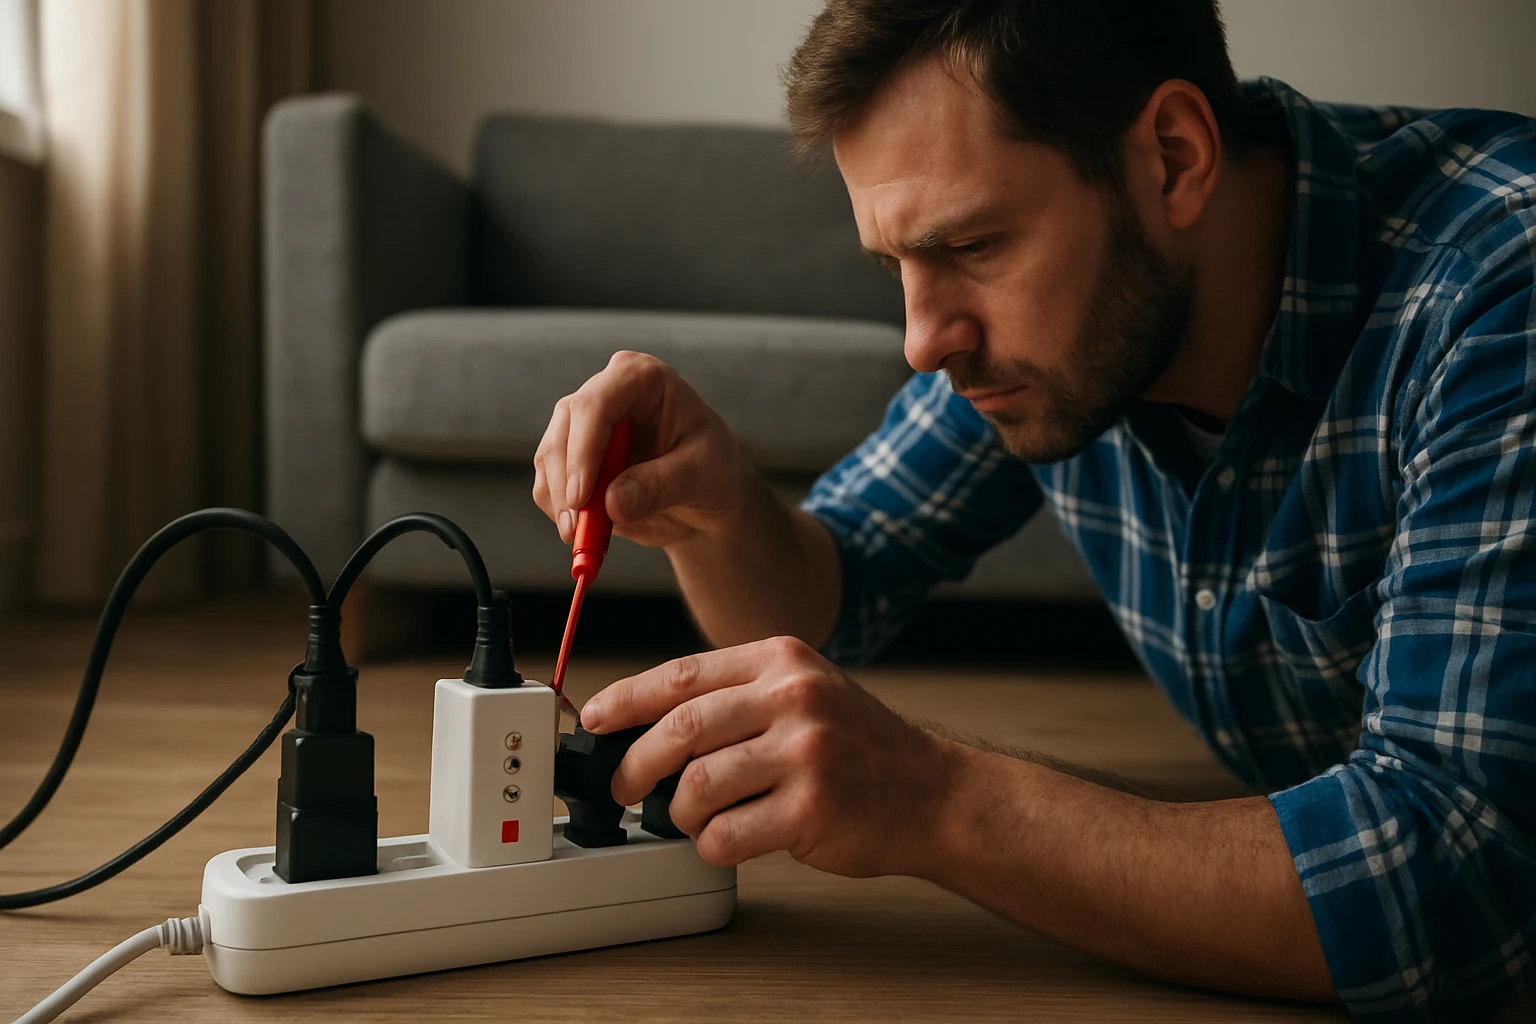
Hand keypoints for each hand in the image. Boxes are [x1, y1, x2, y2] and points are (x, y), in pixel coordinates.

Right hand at [532, 350, 761, 548]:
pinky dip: (559, 512)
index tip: (582, 497)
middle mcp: (604, 393)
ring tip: (586, 539)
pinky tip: (585, 533)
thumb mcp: (701, 476)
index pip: (597, 403)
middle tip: (577, 529)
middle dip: (566, 482)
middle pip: (565, 429)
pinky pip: (549, 484)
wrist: (703, 494)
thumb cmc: (711, 470)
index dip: (583, 449)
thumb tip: (612, 503)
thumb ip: (660, 486)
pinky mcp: (570, 458)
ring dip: (559, 502)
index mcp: (640, 379)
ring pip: (550, 458)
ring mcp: (582, 425)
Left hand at [580, 636, 952, 877]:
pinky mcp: (811, 808)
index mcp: (782, 661)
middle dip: (636, 764)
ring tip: (692, 817)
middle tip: (623, 787)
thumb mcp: (804, 692)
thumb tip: (645, 724)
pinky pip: (726, 834)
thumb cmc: (858, 747)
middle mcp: (794, 698)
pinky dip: (711, 844)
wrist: (932, 792)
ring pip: (697, 785)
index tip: (594, 719)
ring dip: (680, 811)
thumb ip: (736, 697)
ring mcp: (805, 752)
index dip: (627, 699)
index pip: (682, 674)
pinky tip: (728, 838)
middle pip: (680, 729)